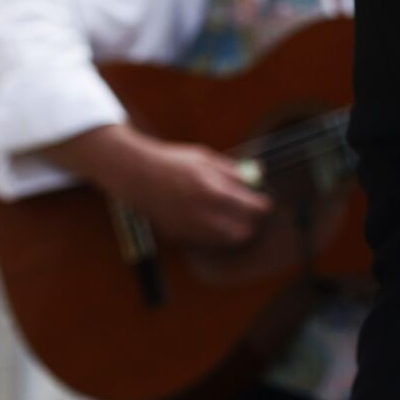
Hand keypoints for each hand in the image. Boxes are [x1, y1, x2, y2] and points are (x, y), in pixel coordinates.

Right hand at [45, 123, 272, 247]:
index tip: (264, 202)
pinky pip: (207, 241)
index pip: (250, 207)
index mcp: (210, 189)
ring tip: (234, 216)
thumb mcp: (206, 158)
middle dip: (251, 223)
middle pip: (242, 231)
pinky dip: (215, 235)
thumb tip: (259, 176)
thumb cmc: (172, 162)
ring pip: (226, 240)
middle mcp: (200, 212)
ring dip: (234, 231)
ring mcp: (188, 226)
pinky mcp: (178, 235)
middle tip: (252, 214)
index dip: (262, 206)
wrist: (134, 175)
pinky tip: (213, 220)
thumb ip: (233, 171)